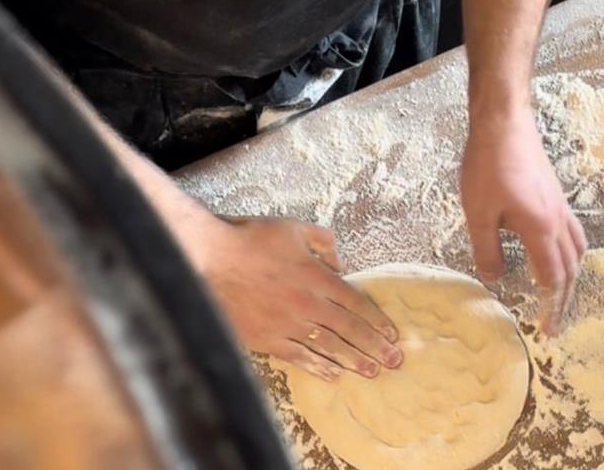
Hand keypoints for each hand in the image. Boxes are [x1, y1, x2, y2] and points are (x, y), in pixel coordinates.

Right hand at [196, 217, 402, 380]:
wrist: (208, 260)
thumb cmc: (249, 240)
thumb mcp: (292, 228)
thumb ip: (322, 241)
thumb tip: (340, 260)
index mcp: (316, 277)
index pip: (356, 303)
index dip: (377, 321)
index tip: (392, 334)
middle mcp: (307, 304)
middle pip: (349, 330)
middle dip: (375, 347)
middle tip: (395, 361)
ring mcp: (287, 324)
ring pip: (328, 346)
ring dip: (353, 360)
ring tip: (373, 372)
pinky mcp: (267, 339)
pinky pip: (299, 357)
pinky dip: (318, 367)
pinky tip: (334, 375)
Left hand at [459, 105, 586, 334]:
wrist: (504, 123)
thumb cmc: (487, 165)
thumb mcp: (478, 213)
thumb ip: (486, 250)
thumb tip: (495, 280)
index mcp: (541, 229)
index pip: (553, 277)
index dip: (549, 305)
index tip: (545, 328)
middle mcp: (558, 220)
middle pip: (571, 268)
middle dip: (563, 299)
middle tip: (554, 324)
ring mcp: (560, 207)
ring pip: (577, 250)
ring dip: (570, 277)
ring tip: (559, 295)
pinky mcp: (555, 196)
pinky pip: (572, 234)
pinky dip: (570, 254)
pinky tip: (555, 255)